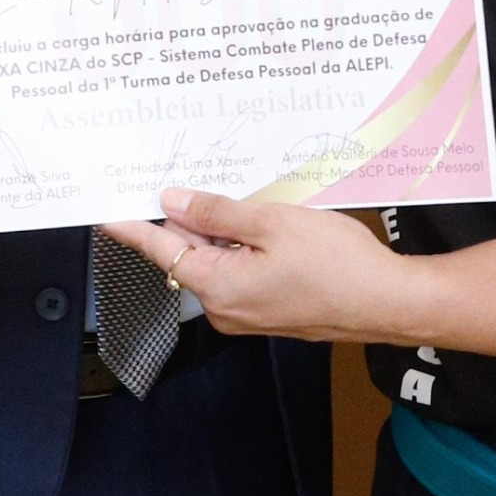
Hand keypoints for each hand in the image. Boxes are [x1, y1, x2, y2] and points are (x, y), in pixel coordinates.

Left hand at [103, 187, 407, 342]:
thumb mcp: (272, 222)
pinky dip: (246, 248)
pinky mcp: (268, 310)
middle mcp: (225, 307)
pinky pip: (241, 272)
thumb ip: (217, 212)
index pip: (160, 250)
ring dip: (226, 231)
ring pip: (218, 260)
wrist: (388, 303)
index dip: (133, 227)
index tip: (107, 213)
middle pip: (190, 253)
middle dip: (194, 218)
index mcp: (217, 285)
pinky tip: (271, 228)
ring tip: (255, 203)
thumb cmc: (339, 267)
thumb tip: (174, 203)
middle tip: (203, 182)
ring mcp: (247, 313)